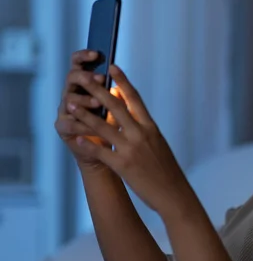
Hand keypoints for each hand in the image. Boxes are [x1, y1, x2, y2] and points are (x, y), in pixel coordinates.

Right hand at [55, 50, 118, 170]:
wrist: (110, 154)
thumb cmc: (116, 128)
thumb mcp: (119, 108)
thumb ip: (116, 92)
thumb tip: (119, 75)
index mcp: (85, 85)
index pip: (79, 64)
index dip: (84, 57)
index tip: (97, 54)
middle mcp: (73, 93)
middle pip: (72, 77)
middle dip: (85, 77)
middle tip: (99, 79)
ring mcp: (65, 110)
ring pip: (69, 99)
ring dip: (85, 100)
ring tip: (99, 104)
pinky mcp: (63, 128)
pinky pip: (69, 124)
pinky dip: (82, 126)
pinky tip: (93, 128)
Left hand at [65, 64, 194, 214]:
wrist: (174, 192)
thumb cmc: (167, 170)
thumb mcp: (159, 144)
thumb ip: (145, 129)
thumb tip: (134, 114)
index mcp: (151, 127)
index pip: (135, 99)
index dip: (123, 81)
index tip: (112, 67)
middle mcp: (141, 134)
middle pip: (116, 107)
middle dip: (98, 91)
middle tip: (84, 78)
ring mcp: (131, 149)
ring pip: (103, 127)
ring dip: (84, 115)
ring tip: (70, 105)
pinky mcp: (122, 165)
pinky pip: (100, 151)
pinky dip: (87, 143)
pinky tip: (75, 137)